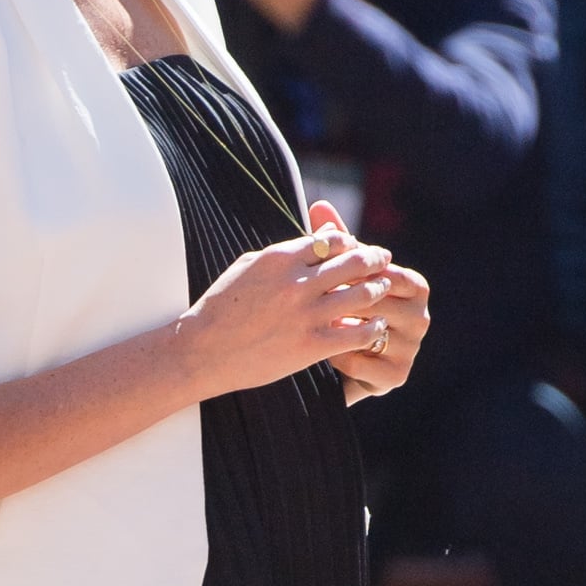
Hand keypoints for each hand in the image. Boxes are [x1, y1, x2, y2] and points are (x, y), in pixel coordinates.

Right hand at [181, 221, 396, 396]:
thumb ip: (287, 251)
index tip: (358, 248)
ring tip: (383, 291)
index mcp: (280, 258)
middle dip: (373, 260)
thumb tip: (321, 235)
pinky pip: (356, 333)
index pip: (331, 240)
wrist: (202, 351)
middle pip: (352, 263)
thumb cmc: (221, 307)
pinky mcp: (310, 346)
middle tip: (383, 261)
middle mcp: (297, 283)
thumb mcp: (249, 266)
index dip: (351, 243)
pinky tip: (377, 326)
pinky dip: (372, 327)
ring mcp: (305, 315)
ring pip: (360, 295)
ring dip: (377, 290)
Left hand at [306, 201, 430, 398]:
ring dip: (339, 325)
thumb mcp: (339, 272)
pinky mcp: (396, 376)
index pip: (386, 272)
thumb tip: (318, 205)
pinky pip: (361, 360)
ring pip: (371, 330)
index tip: (322, 272)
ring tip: (312, 321)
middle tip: (309, 296)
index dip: (354, 271)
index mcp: (415, 286)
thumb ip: (335, 241)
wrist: (337, 359)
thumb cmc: (340, 305)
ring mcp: (412, 348)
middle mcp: (422, 317)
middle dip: (343, 297)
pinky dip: (337, 355)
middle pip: (381, 300)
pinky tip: (318, 350)